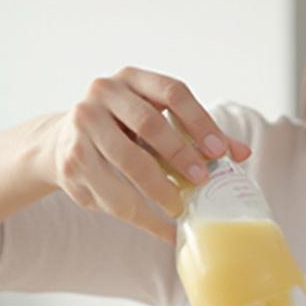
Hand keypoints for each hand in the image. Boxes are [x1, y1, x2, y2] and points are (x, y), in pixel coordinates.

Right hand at [42, 67, 250, 240]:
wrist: (62, 143)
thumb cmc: (124, 133)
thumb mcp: (157, 123)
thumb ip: (196, 135)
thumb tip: (242, 154)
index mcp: (132, 78)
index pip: (173, 92)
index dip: (200, 122)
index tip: (220, 153)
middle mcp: (103, 93)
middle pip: (149, 124)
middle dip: (180, 155)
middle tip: (202, 181)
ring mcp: (83, 124)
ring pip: (128, 161)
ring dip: (159, 189)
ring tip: (180, 208)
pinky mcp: (71, 159)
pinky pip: (111, 193)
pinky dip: (141, 216)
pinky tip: (162, 227)